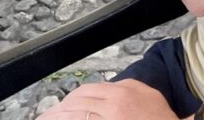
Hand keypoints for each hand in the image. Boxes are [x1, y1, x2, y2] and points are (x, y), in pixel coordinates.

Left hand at [36, 79, 176, 119]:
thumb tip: (106, 87)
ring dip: (57, 118)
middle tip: (44, 117)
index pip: (86, 91)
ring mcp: (109, 119)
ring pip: (75, 116)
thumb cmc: (160, 117)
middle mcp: (112, 104)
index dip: (69, 99)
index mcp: (121, 91)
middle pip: (76, 103)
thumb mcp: (147, 94)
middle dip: (57, 111)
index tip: (59, 108)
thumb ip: (125, 87)